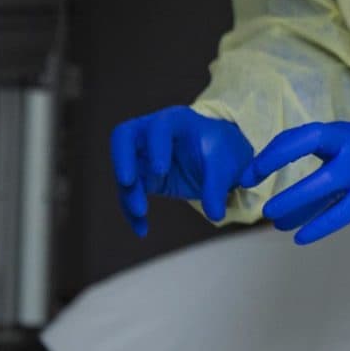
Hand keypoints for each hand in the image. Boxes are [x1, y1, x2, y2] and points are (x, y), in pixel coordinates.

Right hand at [110, 107, 254, 234]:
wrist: (219, 160)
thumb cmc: (222, 152)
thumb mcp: (227, 167)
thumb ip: (218, 187)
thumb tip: (215, 213)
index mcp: (177, 121)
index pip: (159, 126)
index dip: (157, 146)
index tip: (161, 170)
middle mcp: (153, 133)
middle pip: (123, 137)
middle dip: (122, 159)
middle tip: (127, 181)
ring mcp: (143, 154)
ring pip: (124, 169)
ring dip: (128, 192)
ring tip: (141, 213)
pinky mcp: (141, 176)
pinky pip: (129, 192)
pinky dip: (131, 210)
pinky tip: (141, 229)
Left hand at [245, 122, 349, 245]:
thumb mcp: (343, 150)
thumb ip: (316, 168)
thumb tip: (279, 196)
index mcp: (338, 133)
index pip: (298, 137)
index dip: (271, 153)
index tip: (249, 172)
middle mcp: (349, 147)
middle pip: (308, 153)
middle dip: (277, 172)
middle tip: (255, 194)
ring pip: (324, 186)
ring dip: (296, 202)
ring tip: (274, 220)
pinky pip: (342, 212)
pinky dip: (320, 225)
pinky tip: (300, 237)